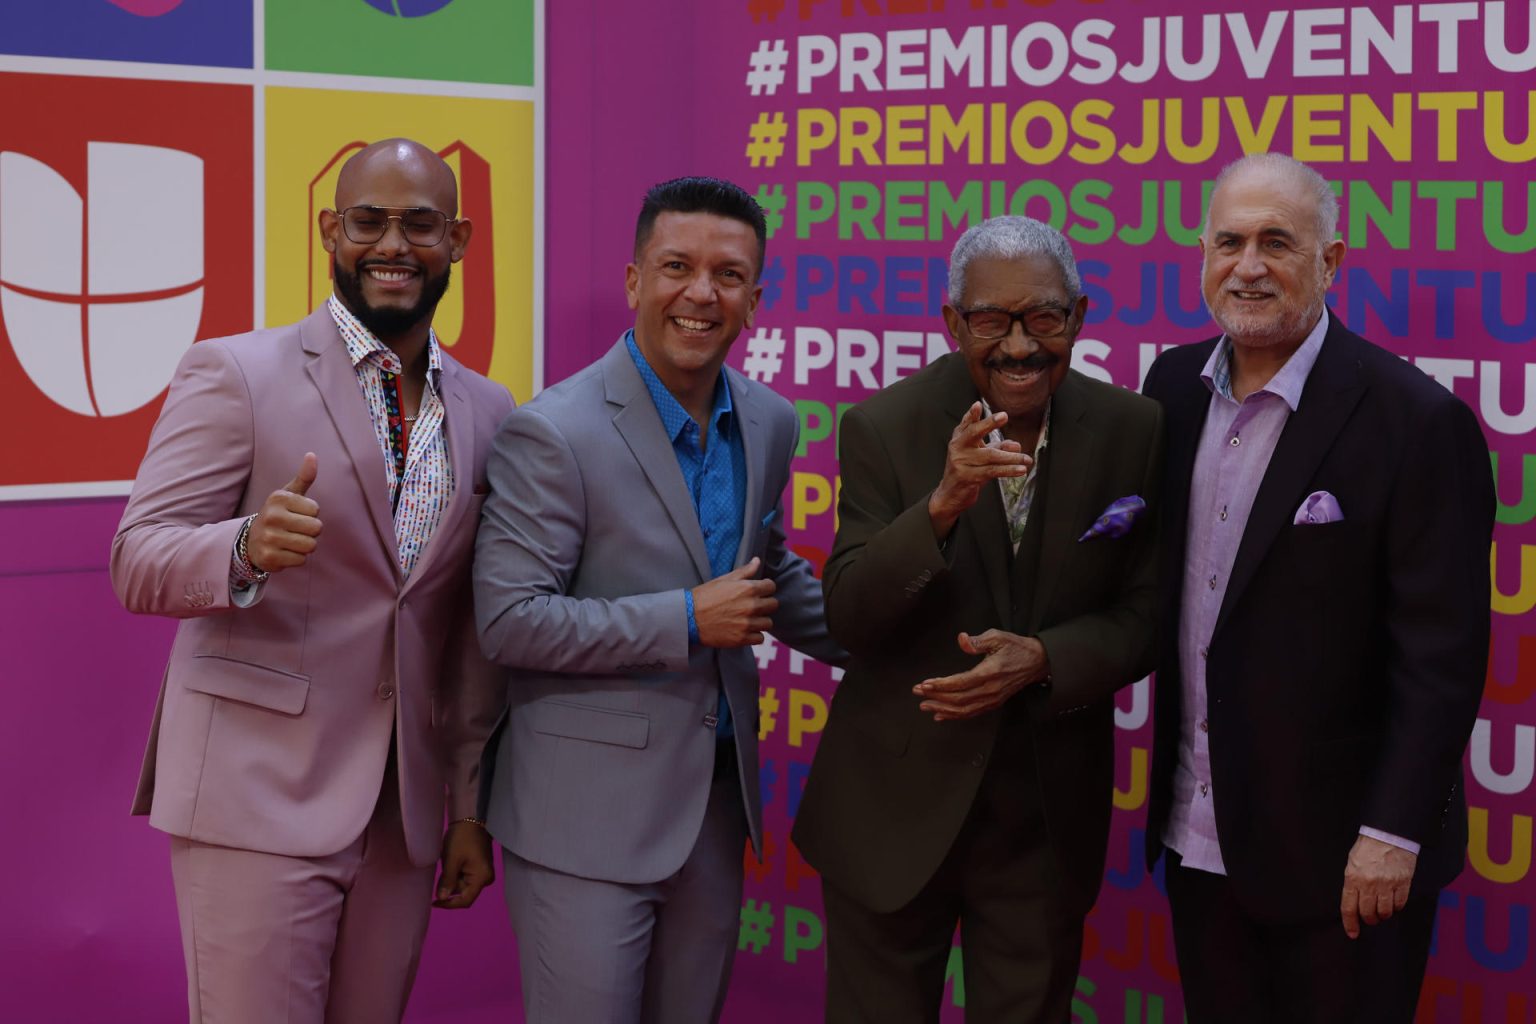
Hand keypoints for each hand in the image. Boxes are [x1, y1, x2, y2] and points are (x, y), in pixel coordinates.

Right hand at [247, 453, 321, 572]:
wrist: (251, 541)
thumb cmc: (278, 515)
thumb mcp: (289, 495)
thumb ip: (304, 477)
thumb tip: (312, 455)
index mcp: (278, 498)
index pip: (316, 510)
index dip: (310, 514)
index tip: (296, 514)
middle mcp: (272, 516)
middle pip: (316, 528)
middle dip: (310, 531)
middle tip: (295, 530)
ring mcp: (269, 538)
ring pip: (310, 546)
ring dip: (305, 546)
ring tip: (290, 540)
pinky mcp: (270, 557)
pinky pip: (301, 560)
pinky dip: (296, 558)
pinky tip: (284, 552)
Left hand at [433, 820, 494, 908]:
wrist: (471, 819)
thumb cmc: (462, 838)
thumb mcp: (452, 860)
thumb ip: (447, 881)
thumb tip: (442, 899)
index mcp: (482, 878)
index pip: (465, 900)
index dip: (449, 904)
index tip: (434, 902)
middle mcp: (485, 879)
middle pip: (463, 893)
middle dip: (449, 886)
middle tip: (441, 871)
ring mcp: (482, 873)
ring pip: (462, 885)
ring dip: (451, 879)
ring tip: (447, 862)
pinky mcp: (479, 868)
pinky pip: (464, 878)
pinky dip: (454, 874)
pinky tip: (451, 862)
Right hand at [693, 557, 777, 647]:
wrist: (688, 618)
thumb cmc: (705, 596)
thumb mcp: (724, 579)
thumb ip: (744, 571)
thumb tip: (757, 560)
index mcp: (747, 589)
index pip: (771, 587)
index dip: (766, 587)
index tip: (760, 591)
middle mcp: (751, 606)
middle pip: (773, 605)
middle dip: (765, 604)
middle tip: (754, 605)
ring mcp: (747, 624)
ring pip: (768, 623)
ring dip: (761, 620)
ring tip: (749, 619)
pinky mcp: (742, 639)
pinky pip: (760, 638)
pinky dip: (754, 635)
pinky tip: (745, 630)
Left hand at [913, 630, 1048, 720]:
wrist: (1037, 661)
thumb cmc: (1016, 648)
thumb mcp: (998, 637)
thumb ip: (978, 641)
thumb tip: (962, 639)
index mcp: (990, 672)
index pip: (960, 683)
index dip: (941, 685)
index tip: (925, 684)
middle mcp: (991, 689)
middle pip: (959, 699)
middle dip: (935, 697)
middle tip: (918, 692)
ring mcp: (993, 699)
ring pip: (964, 710)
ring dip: (942, 709)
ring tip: (925, 706)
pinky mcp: (994, 703)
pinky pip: (972, 713)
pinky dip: (955, 716)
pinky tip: (941, 715)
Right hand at [928, 402, 1031, 540]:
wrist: (950, 495)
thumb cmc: (967, 471)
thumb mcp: (982, 456)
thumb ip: (998, 448)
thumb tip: (1017, 445)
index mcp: (959, 439)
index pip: (966, 424)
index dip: (971, 415)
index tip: (978, 405)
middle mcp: (958, 448)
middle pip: (973, 433)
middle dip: (989, 423)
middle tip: (1003, 416)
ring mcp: (961, 462)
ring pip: (990, 456)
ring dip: (1012, 458)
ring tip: (1027, 459)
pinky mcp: (967, 477)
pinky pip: (992, 471)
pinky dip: (1008, 470)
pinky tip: (1020, 470)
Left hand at [1340, 834, 1416, 937]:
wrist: (1389, 834)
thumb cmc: (1368, 847)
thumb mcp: (1352, 863)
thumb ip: (1352, 883)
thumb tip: (1354, 902)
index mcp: (1353, 878)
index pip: (1349, 908)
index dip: (1350, 923)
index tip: (1352, 933)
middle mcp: (1369, 884)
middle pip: (1368, 913)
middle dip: (1369, 919)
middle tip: (1370, 917)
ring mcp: (1387, 885)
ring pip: (1385, 912)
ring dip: (1383, 914)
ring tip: (1382, 909)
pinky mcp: (1403, 883)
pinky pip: (1400, 904)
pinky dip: (1397, 907)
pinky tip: (1394, 902)